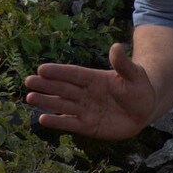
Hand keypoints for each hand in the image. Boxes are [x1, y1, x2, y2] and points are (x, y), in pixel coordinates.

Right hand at [23, 42, 156, 141]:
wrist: (144, 110)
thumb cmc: (138, 88)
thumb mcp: (134, 75)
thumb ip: (123, 64)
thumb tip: (116, 46)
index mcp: (94, 78)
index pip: (73, 74)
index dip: (59, 72)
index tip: (42, 69)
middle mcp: (85, 93)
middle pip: (63, 88)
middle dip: (46, 85)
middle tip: (28, 81)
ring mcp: (85, 110)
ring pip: (62, 105)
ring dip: (46, 102)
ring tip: (30, 98)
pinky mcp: (87, 126)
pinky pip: (70, 123)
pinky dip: (57, 122)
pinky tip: (42, 119)